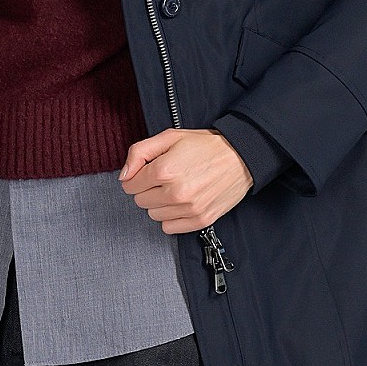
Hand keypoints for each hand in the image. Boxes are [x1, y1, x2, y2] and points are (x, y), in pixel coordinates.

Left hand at [118, 128, 252, 230]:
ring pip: (153, 215)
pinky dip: (171, 217)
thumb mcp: (169, 137)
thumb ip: (139, 152)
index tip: (148, 172)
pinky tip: (181, 203)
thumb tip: (125, 176)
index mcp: (165, 171)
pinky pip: (169, 228)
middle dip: (148, 190)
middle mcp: (176, 193)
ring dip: (160, 204)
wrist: (241, 157)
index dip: (136, 177)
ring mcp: (189, 209)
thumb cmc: (206, 146)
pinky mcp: (200, 220)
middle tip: (165, 179)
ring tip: (175, 189)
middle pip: (140, 201)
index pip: (130, 185)